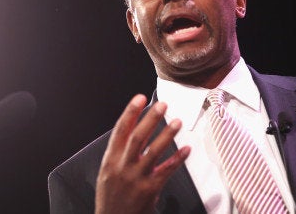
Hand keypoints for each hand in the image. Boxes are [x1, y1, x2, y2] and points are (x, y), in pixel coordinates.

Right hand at [95, 94, 190, 213]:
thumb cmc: (112, 196)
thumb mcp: (108, 172)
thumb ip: (121, 152)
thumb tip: (136, 129)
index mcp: (110, 160)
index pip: (120, 130)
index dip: (130, 112)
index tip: (140, 98)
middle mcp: (122, 167)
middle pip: (137, 137)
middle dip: (150, 119)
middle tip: (162, 105)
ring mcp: (136, 179)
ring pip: (153, 152)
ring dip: (167, 135)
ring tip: (178, 121)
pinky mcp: (149, 190)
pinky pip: (166, 171)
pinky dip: (177, 159)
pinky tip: (186, 149)